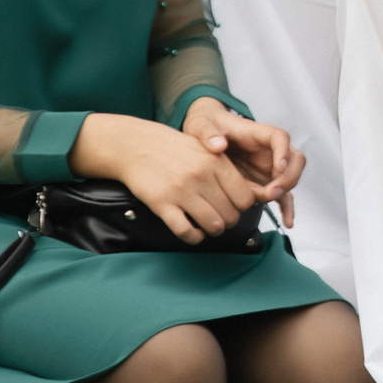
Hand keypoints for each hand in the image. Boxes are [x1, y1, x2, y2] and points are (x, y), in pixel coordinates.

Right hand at [68, 112, 259, 243]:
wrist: (136, 145)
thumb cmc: (173, 148)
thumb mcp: (205, 148)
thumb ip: (225, 168)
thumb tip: (246, 194)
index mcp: (217, 162)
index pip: (245, 197)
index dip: (242, 208)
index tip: (235, 207)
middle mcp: (202, 176)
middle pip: (231, 214)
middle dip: (228, 221)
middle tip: (221, 218)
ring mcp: (182, 191)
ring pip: (213, 224)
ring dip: (213, 230)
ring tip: (208, 226)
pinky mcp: (162, 203)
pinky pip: (185, 230)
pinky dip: (193, 237)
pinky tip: (193, 233)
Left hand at [183, 97, 306, 226]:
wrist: (205, 134)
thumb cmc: (206, 125)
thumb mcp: (201, 126)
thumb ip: (208, 134)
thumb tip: (218, 145)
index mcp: (256, 133)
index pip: (279, 138)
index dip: (283, 152)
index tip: (279, 166)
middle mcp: (269, 150)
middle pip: (294, 159)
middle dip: (288, 177)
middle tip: (271, 191)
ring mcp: (269, 166)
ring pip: (290, 177)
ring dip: (285, 192)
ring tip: (267, 200)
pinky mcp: (264, 181)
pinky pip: (281, 195)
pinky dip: (286, 208)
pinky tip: (287, 222)